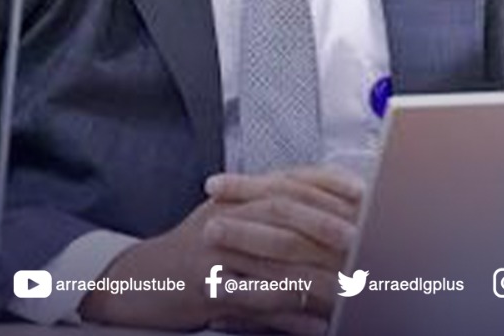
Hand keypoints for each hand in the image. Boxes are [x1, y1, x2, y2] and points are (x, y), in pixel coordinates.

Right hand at [77, 166, 364, 333]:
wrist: (135, 279)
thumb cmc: (191, 253)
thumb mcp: (231, 219)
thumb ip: (274, 206)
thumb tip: (333, 204)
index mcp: (239, 197)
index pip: (292, 181)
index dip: (331, 185)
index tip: (366, 195)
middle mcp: (227, 216)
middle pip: (287, 213)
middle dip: (331, 225)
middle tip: (368, 239)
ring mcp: (216, 253)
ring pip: (278, 261)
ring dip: (321, 276)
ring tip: (356, 287)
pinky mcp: (207, 290)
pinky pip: (259, 303)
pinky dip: (294, 316)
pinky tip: (320, 324)